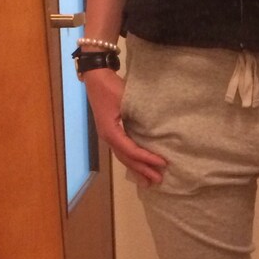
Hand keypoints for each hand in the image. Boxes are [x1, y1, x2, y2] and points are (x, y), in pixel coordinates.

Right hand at [82, 67, 166, 185]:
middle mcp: (108, 137)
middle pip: (127, 158)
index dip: (147, 158)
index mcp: (111, 132)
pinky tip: (138, 165)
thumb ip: (138, 114)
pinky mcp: (111, 132)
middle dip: (143, 170)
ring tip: (148, 180)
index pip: (131, 150)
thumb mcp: (125, 99)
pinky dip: (131, 160)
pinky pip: (122, 150)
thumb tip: (155, 129)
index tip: (163, 163)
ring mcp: (108, 135)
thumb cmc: (110, 87)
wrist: (96, 78)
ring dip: (137, 168)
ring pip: (123, 157)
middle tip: (159, 181)